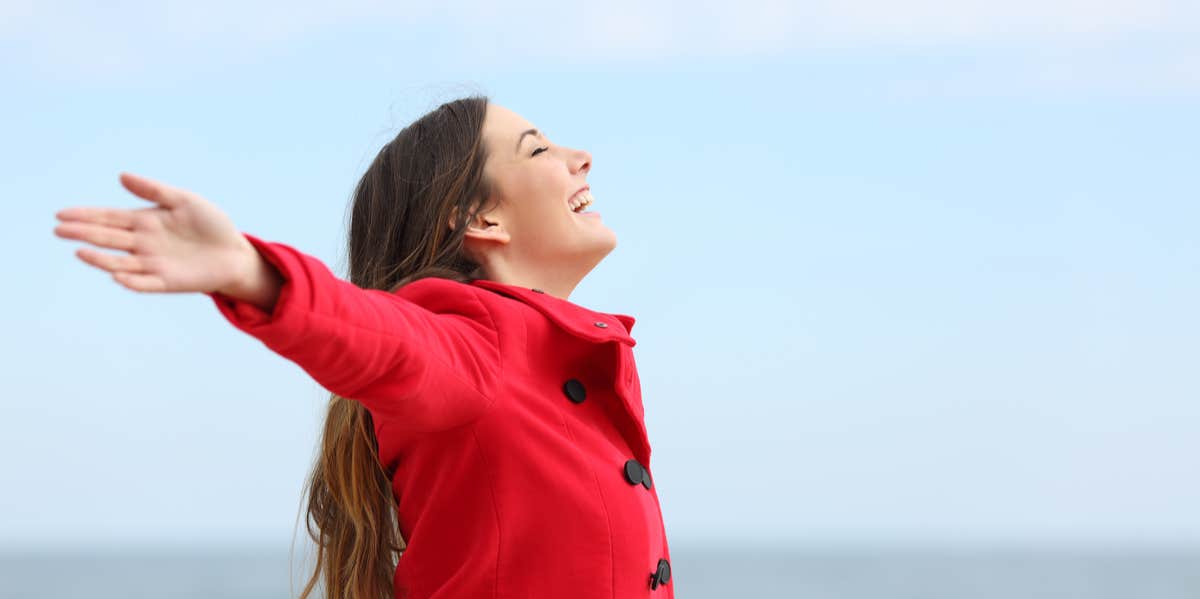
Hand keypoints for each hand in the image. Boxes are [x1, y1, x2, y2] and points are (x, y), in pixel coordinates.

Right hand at [54, 172, 257, 294]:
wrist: (234, 253)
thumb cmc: (210, 224)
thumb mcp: (184, 200)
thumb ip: (154, 190)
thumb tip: (122, 176)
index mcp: (144, 221)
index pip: (108, 218)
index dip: (85, 216)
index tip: (62, 214)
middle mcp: (142, 243)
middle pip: (107, 238)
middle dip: (83, 234)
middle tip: (59, 229)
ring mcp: (152, 264)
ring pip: (119, 262)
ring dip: (100, 258)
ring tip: (81, 251)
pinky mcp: (166, 282)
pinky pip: (144, 283)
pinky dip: (130, 281)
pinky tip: (117, 275)